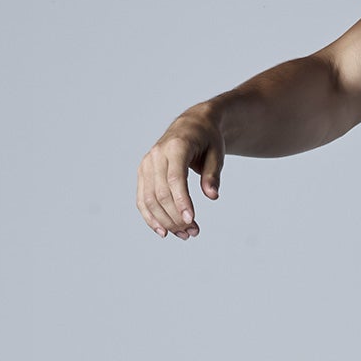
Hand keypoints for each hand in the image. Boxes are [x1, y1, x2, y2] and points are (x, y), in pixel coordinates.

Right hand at [137, 108, 223, 238]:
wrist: (192, 125)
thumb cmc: (208, 140)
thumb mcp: (217, 154)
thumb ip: (213, 175)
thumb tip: (212, 196)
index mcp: (176, 147)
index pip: (175, 178)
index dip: (181, 202)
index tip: (191, 221)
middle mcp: (156, 155)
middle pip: (161, 192)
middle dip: (176, 217)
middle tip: (194, 232)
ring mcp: (147, 164)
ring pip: (149, 199)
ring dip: (165, 221)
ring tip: (185, 235)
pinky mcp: (143, 173)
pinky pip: (142, 199)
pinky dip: (150, 217)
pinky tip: (164, 232)